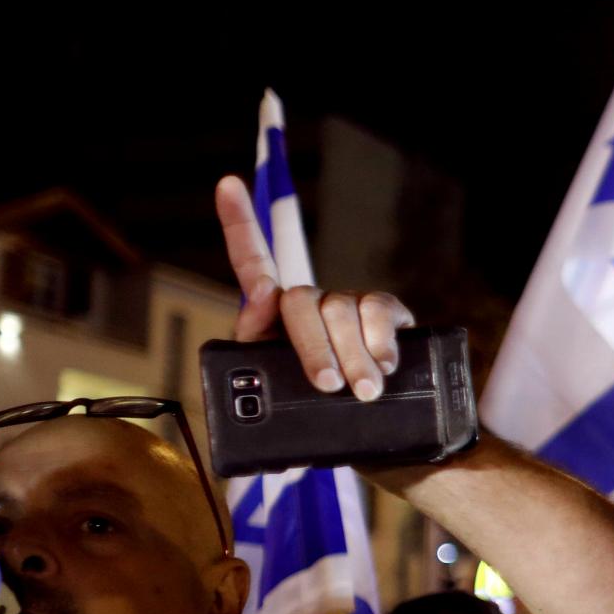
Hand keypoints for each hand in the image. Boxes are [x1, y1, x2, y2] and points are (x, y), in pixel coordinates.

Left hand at [216, 176, 413, 401]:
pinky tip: (383, 364)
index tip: (228, 186)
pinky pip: (378, 310)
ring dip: (352, 354)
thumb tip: (258, 317)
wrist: (360, 428)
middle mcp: (309, 303)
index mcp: (273, 319)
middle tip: (327, 383)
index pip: (252, 261)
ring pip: (340, 309)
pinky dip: (379, 340)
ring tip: (362, 390)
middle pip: (300, 300)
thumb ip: (253, 359)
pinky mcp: (384, 313)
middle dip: (314, 344)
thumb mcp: (273, 394)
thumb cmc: (308, 409)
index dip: (239, 222)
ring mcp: (347, 305)